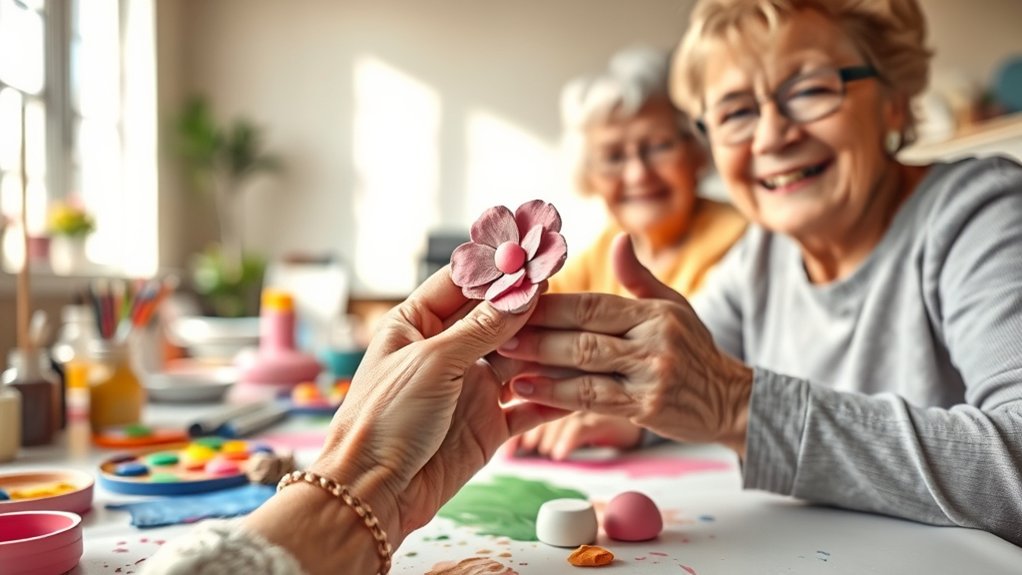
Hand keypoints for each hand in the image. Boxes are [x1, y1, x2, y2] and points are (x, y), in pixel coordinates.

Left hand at [311, 266, 566, 540]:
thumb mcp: (433, 361)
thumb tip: (523, 292)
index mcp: (416, 324)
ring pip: (520, 358)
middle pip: (497, 319)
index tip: (535, 255)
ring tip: (581, 332)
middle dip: (531, 307)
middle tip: (569, 291)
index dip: (498, 270)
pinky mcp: (489, 423)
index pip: (462, 283)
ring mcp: (469, 386)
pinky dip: (552, 393)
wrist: (375, 492)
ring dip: (546, 348)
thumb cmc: (384, 419)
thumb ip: (482, 327)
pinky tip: (578, 380)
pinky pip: (530, 403)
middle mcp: (446, 350)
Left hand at [497, 234, 753, 454]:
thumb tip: (618, 239)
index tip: (515, 301)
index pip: (593, 304)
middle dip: (536, 332)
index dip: (551, 303)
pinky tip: (526, 392)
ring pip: (584, 366)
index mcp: (654, 313)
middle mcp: (654, 341)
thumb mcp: (673, 308)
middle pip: (583, 333)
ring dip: (539, 364)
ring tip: (502, 362)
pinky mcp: (647, 408)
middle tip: (495, 330)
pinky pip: (592, 400)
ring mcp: (651, 376)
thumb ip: (639, 277)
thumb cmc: (693, 351)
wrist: (730, 403)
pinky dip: (555, 396)